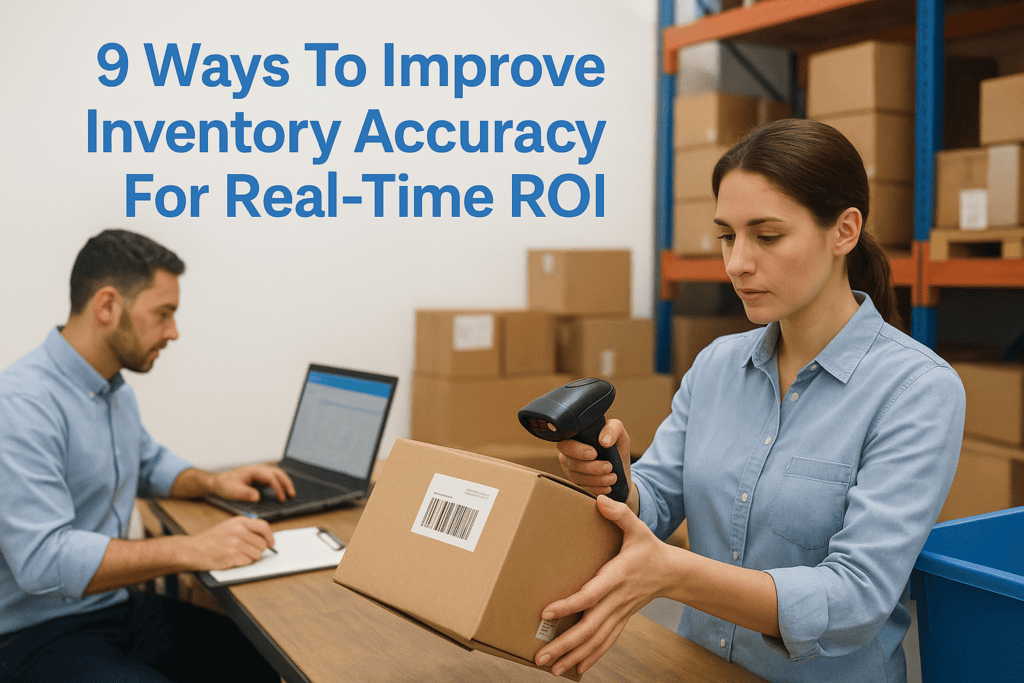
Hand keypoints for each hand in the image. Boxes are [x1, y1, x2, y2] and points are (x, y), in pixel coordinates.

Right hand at [185, 516, 275, 570]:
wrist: (193, 549)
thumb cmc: (212, 539)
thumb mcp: (230, 526)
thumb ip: (247, 529)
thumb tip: (266, 538)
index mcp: (239, 521)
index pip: (264, 527)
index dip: (270, 537)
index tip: (271, 543)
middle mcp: (239, 531)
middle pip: (263, 544)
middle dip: (258, 550)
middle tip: (247, 551)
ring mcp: (235, 544)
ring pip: (257, 555)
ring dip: (251, 557)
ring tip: (238, 554)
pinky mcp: (231, 557)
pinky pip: (248, 562)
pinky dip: (243, 563)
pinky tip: (233, 559)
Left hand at [210, 464, 295, 502]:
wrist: (217, 482)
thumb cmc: (225, 485)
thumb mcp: (233, 491)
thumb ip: (245, 493)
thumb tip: (258, 498)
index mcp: (254, 470)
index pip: (271, 477)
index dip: (278, 488)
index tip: (281, 499)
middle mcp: (259, 469)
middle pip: (278, 473)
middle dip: (286, 483)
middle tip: (292, 495)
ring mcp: (260, 473)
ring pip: (277, 474)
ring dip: (285, 483)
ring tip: (290, 494)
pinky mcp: (259, 478)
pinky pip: (273, 479)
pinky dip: (280, 484)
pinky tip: (281, 492)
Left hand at [535, 495, 673, 677]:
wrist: (673, 573)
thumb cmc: (649, 549)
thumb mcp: (638, 528)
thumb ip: (620, 514)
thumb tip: (601, 500)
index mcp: (617, 577)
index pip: (590, 595)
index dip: (569, 605)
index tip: (546, 612)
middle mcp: (617, 600)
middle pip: (589, 627)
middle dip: (564, 643)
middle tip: (541, 656)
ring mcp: (619, 613)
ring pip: (595, 640)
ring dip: (572, 655)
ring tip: (550, 668)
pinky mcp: (621, 620)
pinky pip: (605, 643)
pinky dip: (590, 657)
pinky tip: (575, 668)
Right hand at [556, 418, 631, 499]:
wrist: (621, 471)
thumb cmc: (617, 449)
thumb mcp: (619, 434)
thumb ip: (613, 429)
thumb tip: (603, 441)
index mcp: (575, 440)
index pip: (566, 444)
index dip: (577, 450)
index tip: (594, 453)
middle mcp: (569, 456)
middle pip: (571, 463)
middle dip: (591, 467)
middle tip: (609, 467)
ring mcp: (571, 472)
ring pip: (576, 478)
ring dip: (596, 479)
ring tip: (613, 477)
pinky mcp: (576, 485)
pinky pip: (582, 490)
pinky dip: (596, 489)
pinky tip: (608, 487)